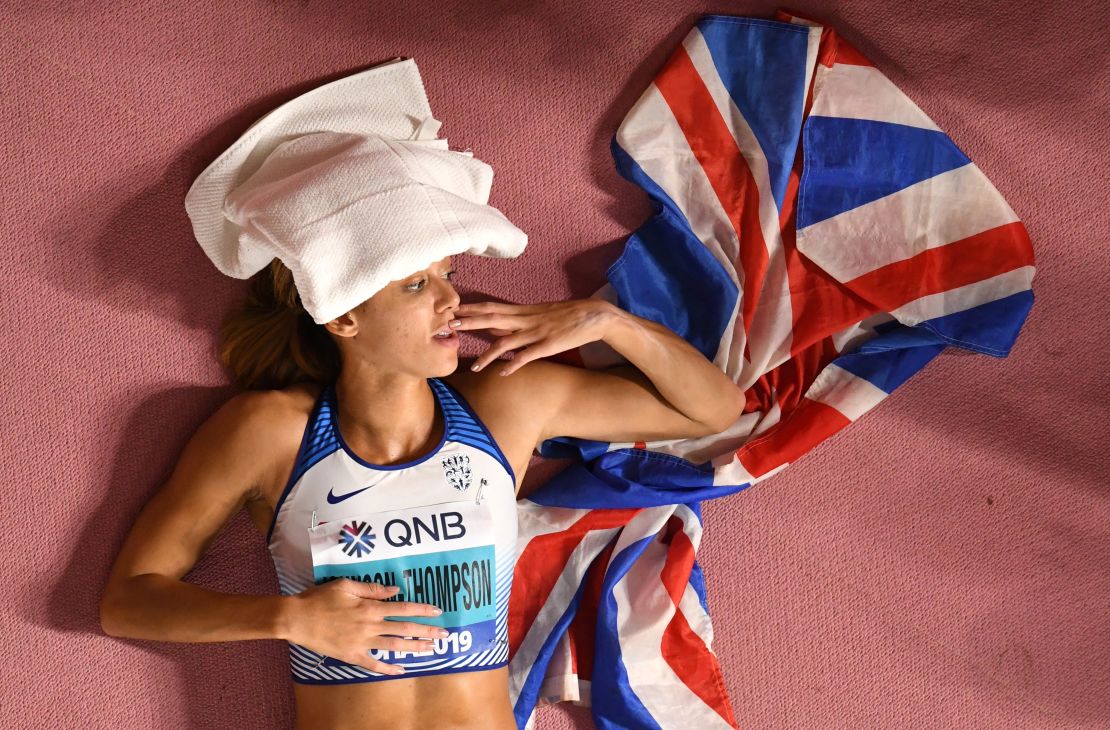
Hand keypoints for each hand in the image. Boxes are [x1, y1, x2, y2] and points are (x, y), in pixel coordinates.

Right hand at [282, 579, 445, 674]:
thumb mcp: (346, 585)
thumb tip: (395, 590)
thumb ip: (372, 589)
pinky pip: (374, 664)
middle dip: (426, 631)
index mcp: (369, 607)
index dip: (422, 610)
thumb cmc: (320, 598)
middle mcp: (369, 625)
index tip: (438, 612)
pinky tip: (402, 669)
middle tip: (444, 634)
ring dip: (414, 647)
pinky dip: (388, 667)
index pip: (403, 608)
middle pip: (404, 628)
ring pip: (394, 646)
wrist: (297, 619)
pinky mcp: (352, 656)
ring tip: (432, 649)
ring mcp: (361, 642)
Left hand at [451, 298, 613, 375]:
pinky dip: (514, 364)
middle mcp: (527, 320)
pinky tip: (503, 372)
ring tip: (474, 366)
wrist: (594, 315)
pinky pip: (527, 356)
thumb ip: (515, 321)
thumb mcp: (538, 314)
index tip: (454, 309)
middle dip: (471, 322)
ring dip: (488, 354)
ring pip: (506, 343)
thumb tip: (493, 328)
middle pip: (493, 320)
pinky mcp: (548, 345)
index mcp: (524, 311)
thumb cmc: (567, 315)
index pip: (492, 307)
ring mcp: (537, 332)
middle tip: (450, 325)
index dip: (472, 309)